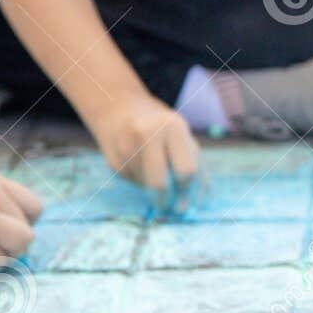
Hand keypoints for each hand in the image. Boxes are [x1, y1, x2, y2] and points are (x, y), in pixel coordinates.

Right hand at [85, 94, 200, 211]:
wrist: (117, 107)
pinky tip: (139, 164)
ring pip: (145, 186)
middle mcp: (146, 135)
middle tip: (171, 206)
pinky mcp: (112, 160)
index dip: (189, 186)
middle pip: (159, 184)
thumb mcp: (183, 136)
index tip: (188, 193)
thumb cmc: (161, 126)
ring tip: (154, 168)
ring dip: (153, 188)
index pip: (186, 170)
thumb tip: (199, 202)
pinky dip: (141, 181)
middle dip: (167, 200)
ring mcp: (126, 147)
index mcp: (172, 127)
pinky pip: (133, 182)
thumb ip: (195, 165)